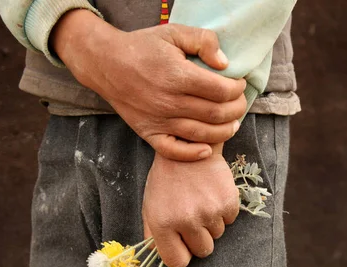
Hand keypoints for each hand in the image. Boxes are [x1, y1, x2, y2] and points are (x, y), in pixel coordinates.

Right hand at [52, 10, 246, 160]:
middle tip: (239, 104)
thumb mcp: (174, 32)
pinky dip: (194, 154)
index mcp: (177, 75)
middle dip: (236, 110)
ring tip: (233, 124)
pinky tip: (207, 148)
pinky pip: (174, 151)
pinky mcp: (149, 133)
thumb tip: (224, 64)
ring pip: (201, 134)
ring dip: (224, 132)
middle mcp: (169, 101)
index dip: (237, 89)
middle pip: (216, 114)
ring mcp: (159, 120)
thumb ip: (203, 41)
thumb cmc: (143, 47)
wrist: (106, 64)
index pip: (221, 90)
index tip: (238, 85)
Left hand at [142, 150, 239, 266]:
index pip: (178, 262)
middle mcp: (186, 220)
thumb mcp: (150, 204)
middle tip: (193, 218)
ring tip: (201, 200)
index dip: (181, 255)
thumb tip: (158, 256)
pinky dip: (223, 211)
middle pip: (202, 251)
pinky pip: (229, 220)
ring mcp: (209, 211)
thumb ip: (152, 233)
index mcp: (163, 224)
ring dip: (211, 223)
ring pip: (217, 235)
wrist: (188, 145)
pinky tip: (212, 194)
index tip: (182, 245)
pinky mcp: (228, 202)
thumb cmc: (166, 178)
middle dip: (198, 239)